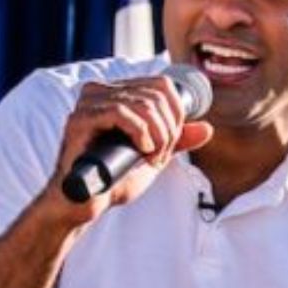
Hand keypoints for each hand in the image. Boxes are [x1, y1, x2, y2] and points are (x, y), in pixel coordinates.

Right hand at [49, 75, 212, 219]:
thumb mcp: (154, 156)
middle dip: (168, 130)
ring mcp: (88, 102)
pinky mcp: (80, 119)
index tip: (168, 146)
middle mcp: (101, 91)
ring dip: (157, 136)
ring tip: (149, 157)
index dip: (176, 116)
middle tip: (158, 155)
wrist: (87, 202)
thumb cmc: (115, 179)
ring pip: (143, 104)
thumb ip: (177, 140)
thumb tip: (207, 128)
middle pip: (157, 94)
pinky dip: (140, 133)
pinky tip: (141, 150)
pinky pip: (121, 112)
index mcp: (118, 93)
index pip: (163, 85)